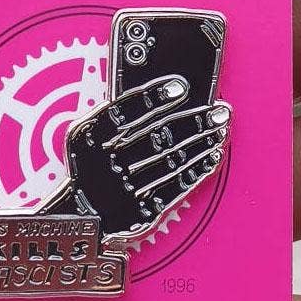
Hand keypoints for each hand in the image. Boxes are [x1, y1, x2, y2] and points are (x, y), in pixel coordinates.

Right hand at [48, 75, 229, 241]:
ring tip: (219, 129)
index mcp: (93, 138)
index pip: (127, 111)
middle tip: (217, 110)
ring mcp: (128, 188)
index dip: (154, 96)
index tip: (180, 86)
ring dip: (200, 144)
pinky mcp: (144, 209)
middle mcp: (110, 162)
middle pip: (158, 136)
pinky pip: (175, 188)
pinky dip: (196, 171)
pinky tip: (212, 156)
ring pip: (171, 161)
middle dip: (192, 121)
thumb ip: (109, 113)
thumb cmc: (87, 166)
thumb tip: (149, 91)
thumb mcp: (83, 134)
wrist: (81, 213)